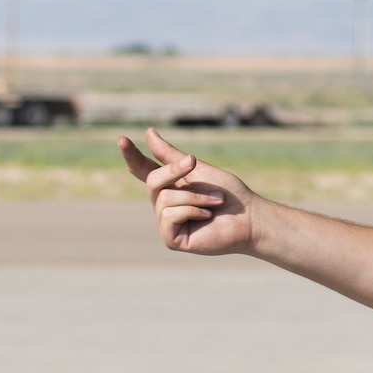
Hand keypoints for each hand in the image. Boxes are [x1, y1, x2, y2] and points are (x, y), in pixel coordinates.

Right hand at [117, 127, 259, 255]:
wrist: (250, 217)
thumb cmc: (229, 193)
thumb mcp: (198, 169)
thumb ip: (171, 156)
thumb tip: (149, 133)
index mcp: (169, 186)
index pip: (143, 170)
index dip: (132, 156)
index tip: (122, 140)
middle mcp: (164, 204)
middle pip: (153, 181)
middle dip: (174, 171)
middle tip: (193, 163)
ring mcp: (166, 223)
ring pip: (164, 199)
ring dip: (195, 196)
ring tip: (215, 201)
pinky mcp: (172, 239)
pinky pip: (170, 215)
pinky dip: (192, 211)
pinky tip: (207, 217)